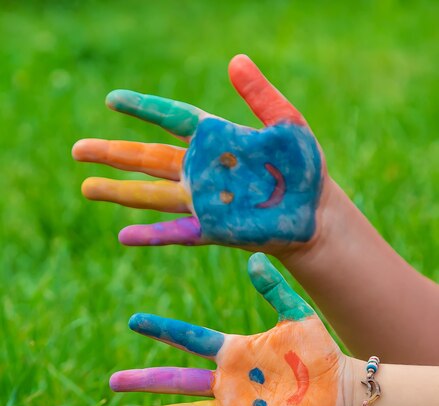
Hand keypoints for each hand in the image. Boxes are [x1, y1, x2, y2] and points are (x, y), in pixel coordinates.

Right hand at [72, 55, 327, 255]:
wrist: (315, 213)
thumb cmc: (304, 168)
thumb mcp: (286, 124)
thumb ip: (260, 96)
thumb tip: (234, 61)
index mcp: (217, 139)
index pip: (173, 119)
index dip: (143, 108)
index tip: (113, 99)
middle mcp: (203, 169)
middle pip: (149, 158)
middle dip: (113, 153)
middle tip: (78, 149)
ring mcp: (204, 201)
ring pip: (153, 194)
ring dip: (119, 191)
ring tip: (87, 187)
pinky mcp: (212, 228)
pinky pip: (176, 232)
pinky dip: (151, 235)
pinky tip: (123, 235)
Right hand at [110, 254, 346, 405]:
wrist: (341, 388)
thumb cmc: (319, 352)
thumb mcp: (295, 314)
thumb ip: (273, 289)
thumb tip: (253, 258)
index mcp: (234, 353)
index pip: (190, 339)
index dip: (162, 330)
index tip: (134, 321)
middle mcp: (228, 382)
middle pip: (178, 379)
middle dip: (146, 380)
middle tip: (112, 381)